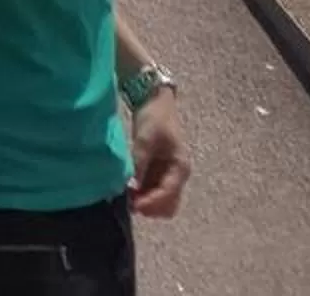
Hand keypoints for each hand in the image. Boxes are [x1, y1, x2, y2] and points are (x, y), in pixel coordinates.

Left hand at [129, 89, 190, 219]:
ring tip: (129, 197)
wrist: (154, 100)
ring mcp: (169, 176)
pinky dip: (144, 196)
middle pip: (168, 205)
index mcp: (180, 167)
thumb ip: (139, 163)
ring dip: (147, 204)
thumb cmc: (154, 117)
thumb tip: (131, 186)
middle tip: (131, 203)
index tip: (134, 205)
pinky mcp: (159, 173)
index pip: (168, 194)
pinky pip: (154, 193)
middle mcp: (178, 176)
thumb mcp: (145, 139)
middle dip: (151, 207)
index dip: (151, 202)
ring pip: (162, 203)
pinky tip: (130, 190)